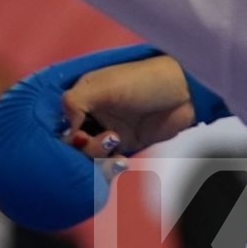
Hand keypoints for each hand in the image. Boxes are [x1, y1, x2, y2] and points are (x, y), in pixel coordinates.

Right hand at [63, 55, 195, 156]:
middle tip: (105, 138)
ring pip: (88, 156)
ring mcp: (109, 130)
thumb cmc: (145, 81)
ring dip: (97, 157)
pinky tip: (122, 160)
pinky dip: (111, 166)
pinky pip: (109, 163)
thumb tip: (66, 130)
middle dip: (82, 147)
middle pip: (71, 143)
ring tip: (116, 142)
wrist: (188, 91)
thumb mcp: (103, 86)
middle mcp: (92, 114)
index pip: (58, 122)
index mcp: (82, 96)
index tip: (77, 135)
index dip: (62, 134)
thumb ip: (74, 102)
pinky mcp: (128, 144)